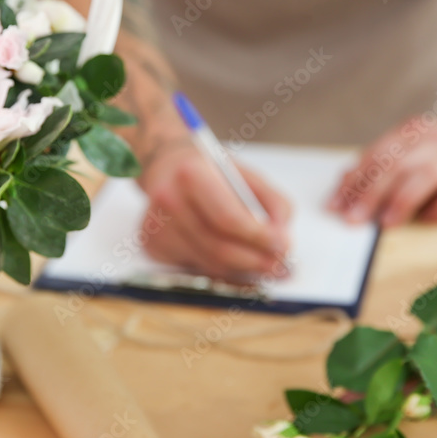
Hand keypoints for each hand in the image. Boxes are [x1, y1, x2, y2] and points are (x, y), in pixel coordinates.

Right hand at [138, 144, 291, 279]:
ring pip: (209, 264)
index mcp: (192, 174)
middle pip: (218, 248)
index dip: (259, 238)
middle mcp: (169, 200)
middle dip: (256, 261)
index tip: (283, 247)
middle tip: (280, 266)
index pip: (228, 218)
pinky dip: (220, 268)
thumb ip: (274, 203)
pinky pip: (195, 267)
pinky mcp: (152, 244)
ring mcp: (156, 226)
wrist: (167, 167)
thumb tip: (283, 239)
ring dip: (242, 270)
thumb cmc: (211, 172)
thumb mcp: (246, 175)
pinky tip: (233, 259)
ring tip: (265, 266)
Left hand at [329, 115, 436, 226]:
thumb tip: (346, 181)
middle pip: (396, 165)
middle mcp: (436, 141)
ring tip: (385, 223)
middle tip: (351, 219)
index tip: (334, 205)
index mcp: (414, 132)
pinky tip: (427, 221)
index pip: (376, 155)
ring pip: (426, 175)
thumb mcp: (420, 145)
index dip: (354, 181)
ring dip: (402, 200)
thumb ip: (386, 161)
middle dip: (370, 193)